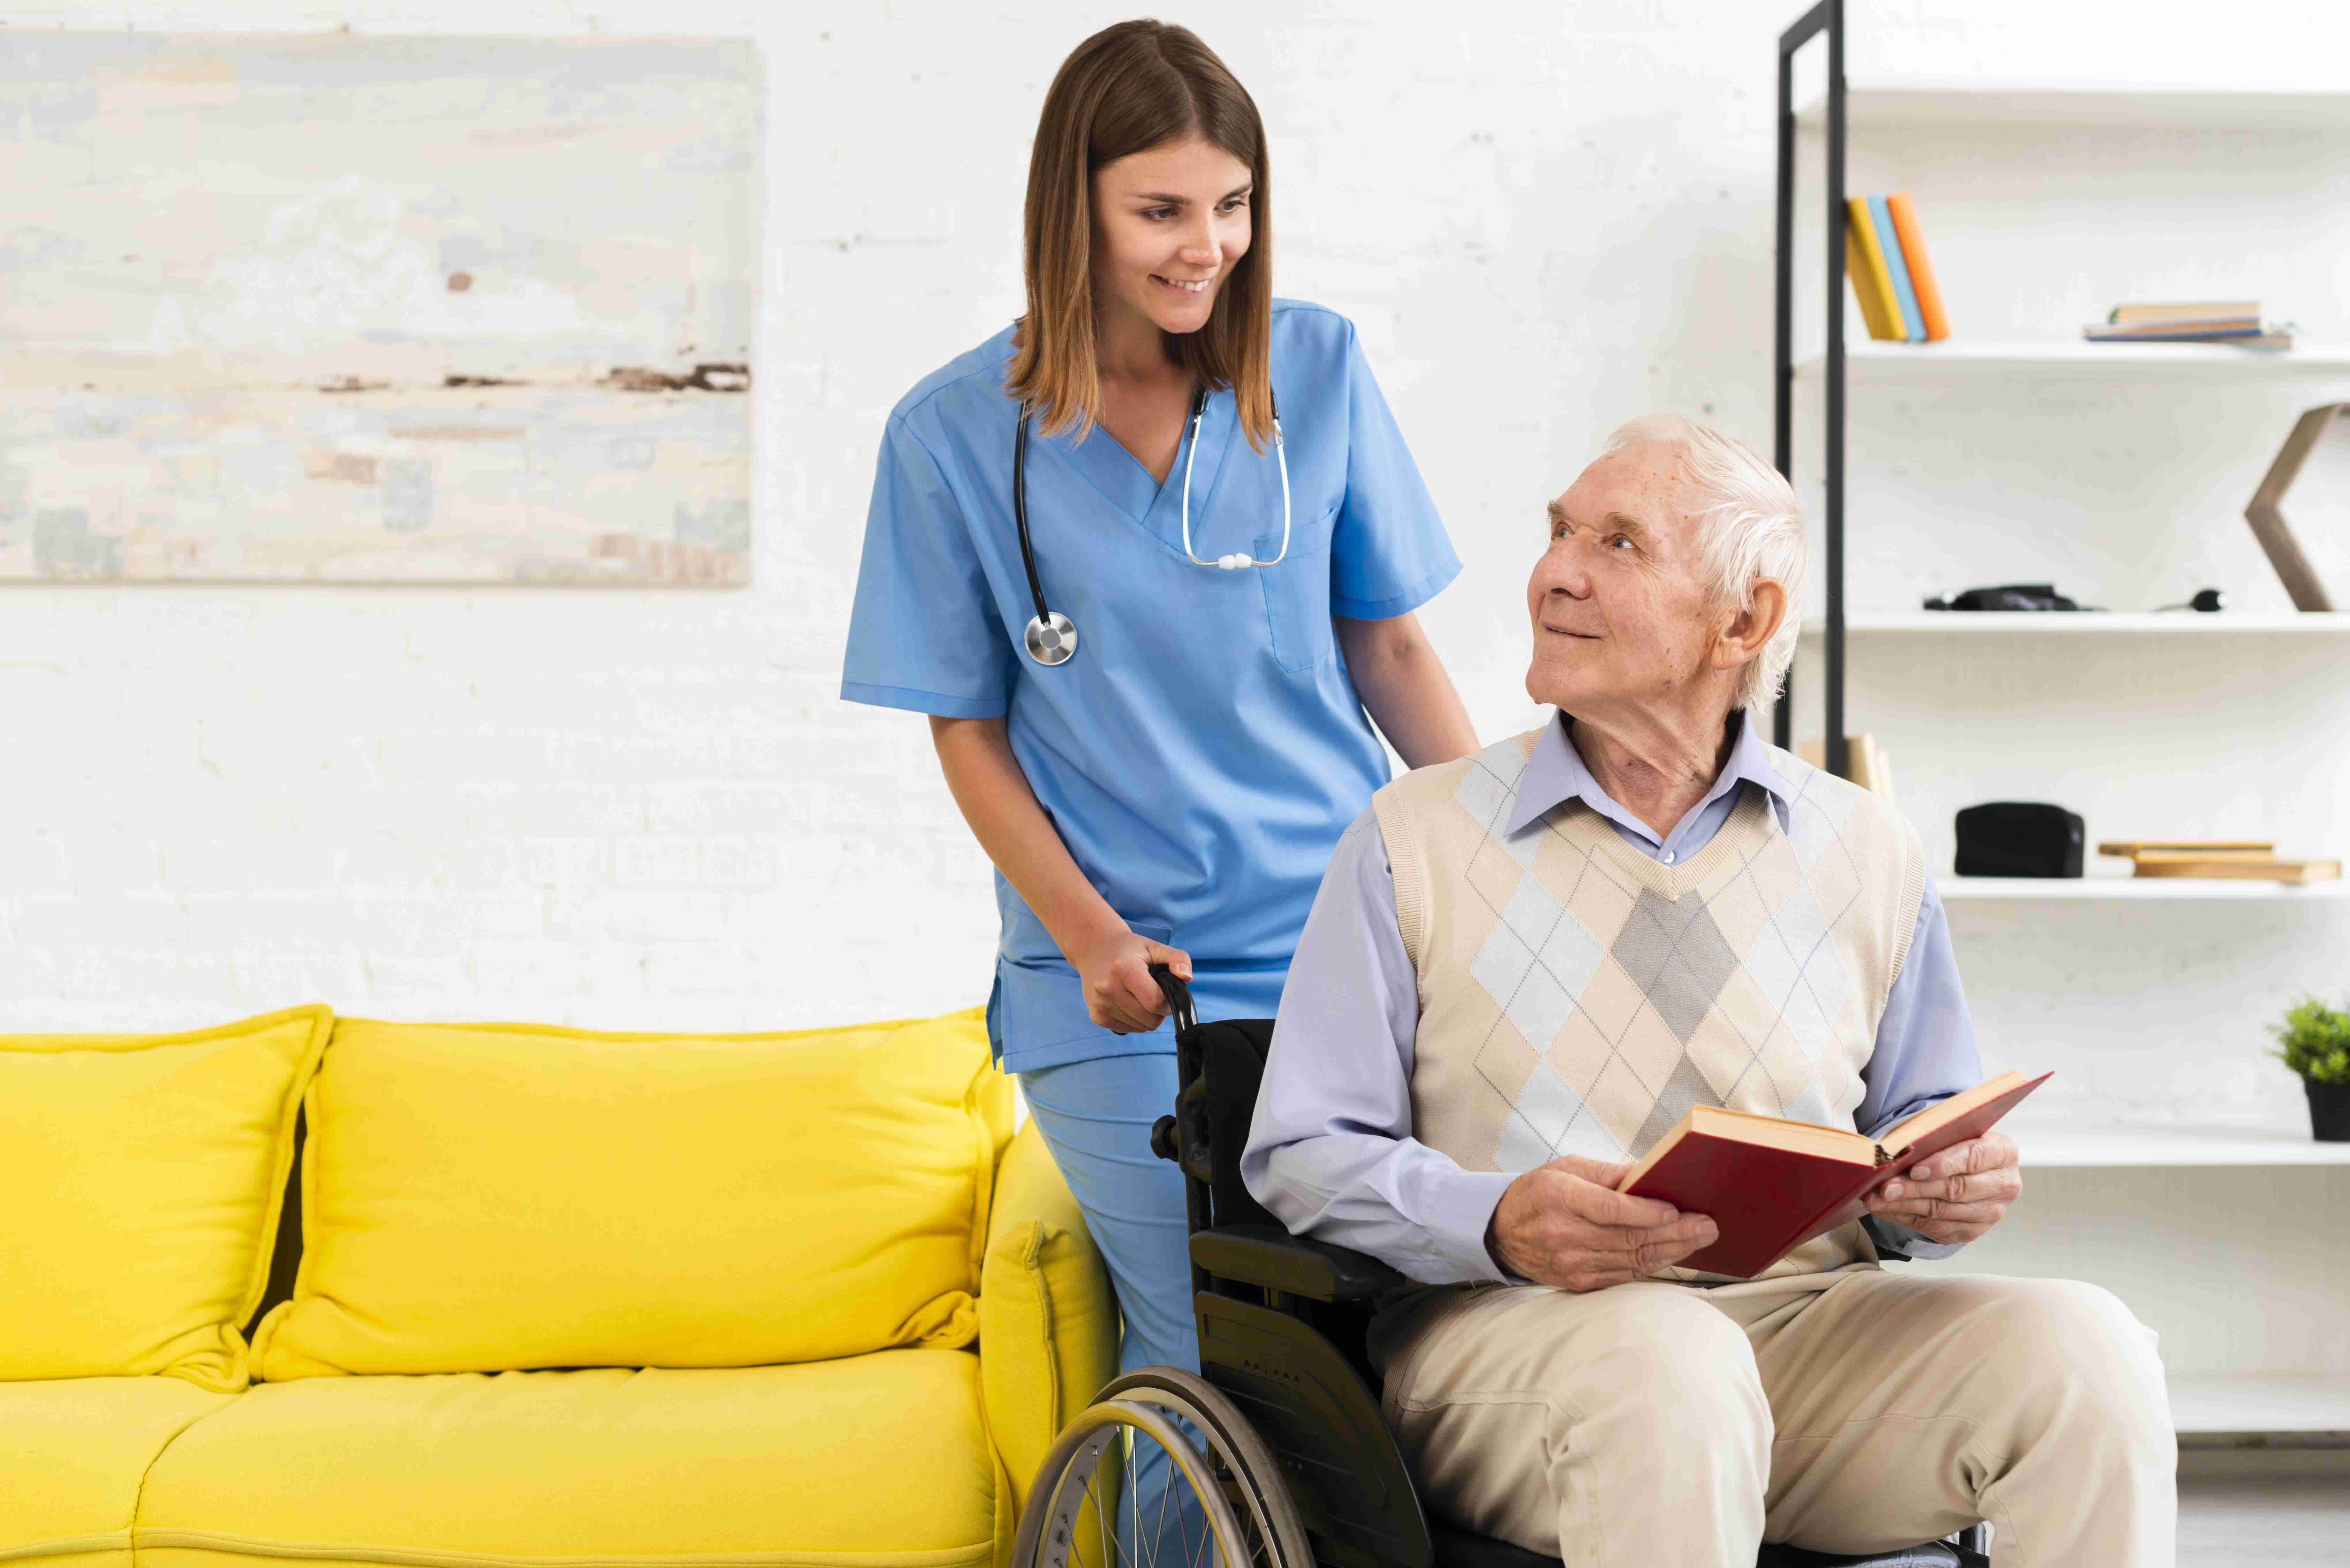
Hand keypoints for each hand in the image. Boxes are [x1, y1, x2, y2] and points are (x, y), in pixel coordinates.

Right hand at [1067, 921, 1191, 1034]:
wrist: (1094, 949)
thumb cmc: (1129, 949)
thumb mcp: (1155, 947)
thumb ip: (1178, 959)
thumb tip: (1187, 977)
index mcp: (1123, 969)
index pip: (1155, 1002)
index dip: (1168, 1002)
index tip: (1166, 991)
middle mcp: (1107, 989)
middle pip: (1150, 1020)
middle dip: (1160, 1011)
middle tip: (1154, 993)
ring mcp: (1100, 1005)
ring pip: (1141, 1028)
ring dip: (1148, 1017)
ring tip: (1140, 996)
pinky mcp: (1097, 1017)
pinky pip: (1129, 1029)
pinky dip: (1135, 1020)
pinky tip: (1129, 1002)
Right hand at [1485, 1156, 1718, 1290]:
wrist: (1499, 1234)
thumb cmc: (1537, 1193)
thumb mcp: (1565, 1168)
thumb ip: (1608, 1173)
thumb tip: (1651, 1173)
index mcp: (1560, 1198)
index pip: (1610, 1209)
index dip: (1647, 1212)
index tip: (1677, 1210)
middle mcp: (1565, 1235)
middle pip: (1630, 1238)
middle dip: (1676, 1233)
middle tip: (1707, 1225)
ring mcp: (1572, 1264)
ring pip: (1633, 1259)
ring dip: (1672, 1250)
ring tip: (1701, 1238)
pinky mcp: (1579, 1283)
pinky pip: (1625, 1274)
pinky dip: (1653, 1264)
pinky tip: (1674, 1254)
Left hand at [1862, 1132, 2021, 1244]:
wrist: (1966, 1166)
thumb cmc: (1954, 1143)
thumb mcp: (1948, 1132)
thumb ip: (1931, 1139)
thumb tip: (1895, 1152)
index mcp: (2002, 1152)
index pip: (1974, 1158)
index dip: (1943, 1164)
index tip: (1915, 1169)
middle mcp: (2004, 1185)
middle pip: (1956, 1189)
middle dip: (1915, 1189)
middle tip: (1884, 1187)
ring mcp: (1991, 1212)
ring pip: (1943, 1212)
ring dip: (1905, 1206)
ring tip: (1876, 1199)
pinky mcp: (1972, 1230)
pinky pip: (1935, 1227)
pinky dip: (1906, 1217)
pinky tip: (1886, 1209)